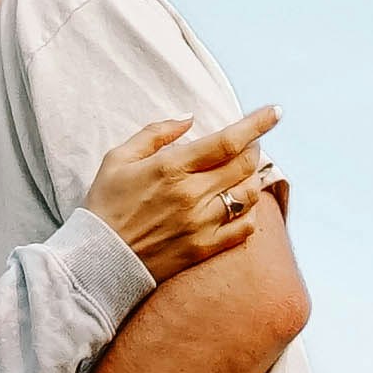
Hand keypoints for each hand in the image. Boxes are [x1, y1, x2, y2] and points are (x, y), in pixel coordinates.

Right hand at [85, 106, 282, 278]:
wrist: (97, 260)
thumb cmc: (105, 205)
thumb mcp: (118, 159)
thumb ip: (156, 133)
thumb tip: (189, 118)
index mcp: (172, 168)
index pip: (228, 141)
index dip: (257, 124)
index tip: (275, 113)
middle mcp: (192, 195)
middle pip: (245, 165)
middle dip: (254, 149)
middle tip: (247, 145)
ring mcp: (201, 224)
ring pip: (249, 195)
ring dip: (252, 179)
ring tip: (240, 174)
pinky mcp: (204, 249)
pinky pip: (243, 228)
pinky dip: (249, 213)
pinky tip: (237, 206)